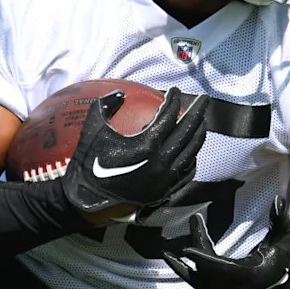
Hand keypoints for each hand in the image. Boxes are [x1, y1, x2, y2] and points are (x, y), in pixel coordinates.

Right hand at [62, 87, 207, 215]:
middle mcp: (161, 162)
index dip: (172, 100)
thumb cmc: (89, 162)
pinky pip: (186, 171)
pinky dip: (191, 156)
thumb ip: (106, 105)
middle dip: (198, 112)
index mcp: (146, 146)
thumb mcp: (93, 128)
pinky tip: (190, 149)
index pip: (168, 117)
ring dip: (198, 133)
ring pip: (191, 152)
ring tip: (200, 121)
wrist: (87, 198)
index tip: (173, 90)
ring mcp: (165, 179)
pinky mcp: (165, 190)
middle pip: (188, 132)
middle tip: (203, 99)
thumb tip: (120, 93)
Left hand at [163, 196, 289, 288]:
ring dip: (184, 268)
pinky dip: (187, 274)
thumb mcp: (284, 236)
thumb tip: (278, 200)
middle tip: (190, 228)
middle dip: (197, 250)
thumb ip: (280, 219)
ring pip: (201, 283)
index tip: (188, 250)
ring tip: (168, 254)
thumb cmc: (283, 255)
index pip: (224, 270)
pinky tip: (175, 262)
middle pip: (208, 273)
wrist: (283, 280)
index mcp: (252, 275)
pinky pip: (200, 285)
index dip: (205, 260)